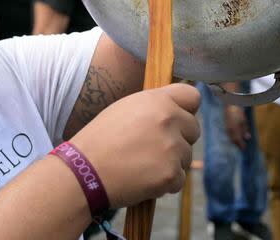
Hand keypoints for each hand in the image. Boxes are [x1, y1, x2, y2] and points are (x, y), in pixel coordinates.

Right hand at [70, 83, 199, 207]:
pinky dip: (165, 183)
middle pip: (194, 129)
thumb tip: (175, 112)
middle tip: (154, 147)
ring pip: (186, 156)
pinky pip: (179, 179)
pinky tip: (143, 178)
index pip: (193, 96)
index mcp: (157, 100)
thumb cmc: (101, 139)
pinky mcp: (171, 174)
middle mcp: (169, 120)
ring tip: (141, 164)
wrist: (85, 170)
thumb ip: (153, 107)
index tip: (179, 118)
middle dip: (180, 139)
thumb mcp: (125, 109)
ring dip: (171, 162)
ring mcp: (172, 148)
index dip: (186, 108)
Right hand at [224, 105, 249, 149]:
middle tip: (242, 147)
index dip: (241, 145)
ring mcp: (226, 127)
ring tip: (239, 142)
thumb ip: (245, 130)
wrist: (230, 103)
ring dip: (234, 140)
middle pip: (233, 139)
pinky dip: (232, 136)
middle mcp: (229, 130)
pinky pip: (229, 133)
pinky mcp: (226, 124)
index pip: (237, 140)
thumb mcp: (244, 121)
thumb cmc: (238, 112)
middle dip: (237, 144)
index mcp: (233, 130)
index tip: (244, 149)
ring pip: (230, 136)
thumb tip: (247, 138)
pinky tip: (235, 135)